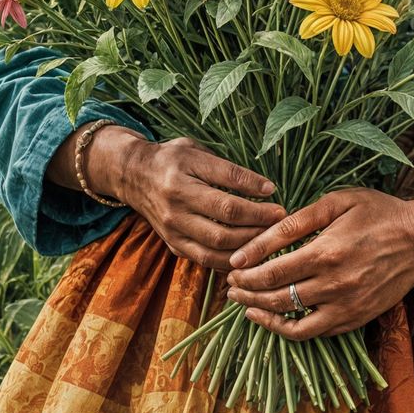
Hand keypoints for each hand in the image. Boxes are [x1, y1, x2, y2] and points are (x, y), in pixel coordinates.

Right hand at [90, 128, 286, 270]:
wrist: (133, 177)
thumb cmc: (171, 160)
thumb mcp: (196, 151)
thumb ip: (228, 169)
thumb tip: (266, 189)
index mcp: (181, 176)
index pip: (225, 185)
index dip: (253, 192)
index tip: (275, 195)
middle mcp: (175, 206)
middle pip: (224, 222)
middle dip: (257, 224)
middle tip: (280, 221)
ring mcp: (173, 229)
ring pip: (216, 246)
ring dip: (247, 246)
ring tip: (269, 239)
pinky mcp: (174, 245)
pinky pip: (206, 260)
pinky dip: (230, 261)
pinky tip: (250, 255)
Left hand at [224, 186, 413, 339]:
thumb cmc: (378, 213)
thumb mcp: (336, 203)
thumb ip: (294, 223)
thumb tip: (254, 244)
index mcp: (326, 252)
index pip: (271, 271)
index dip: (245, 272)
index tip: (231, 268)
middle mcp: (334, 285)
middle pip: (276, 298)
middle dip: (247, 293)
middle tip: (231, 286)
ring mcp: (346, 307)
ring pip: (291, 321)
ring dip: (262, 315)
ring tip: (246, 305)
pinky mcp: (355, 319)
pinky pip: (313, 333)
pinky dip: (289, 329)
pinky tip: (275, 318)